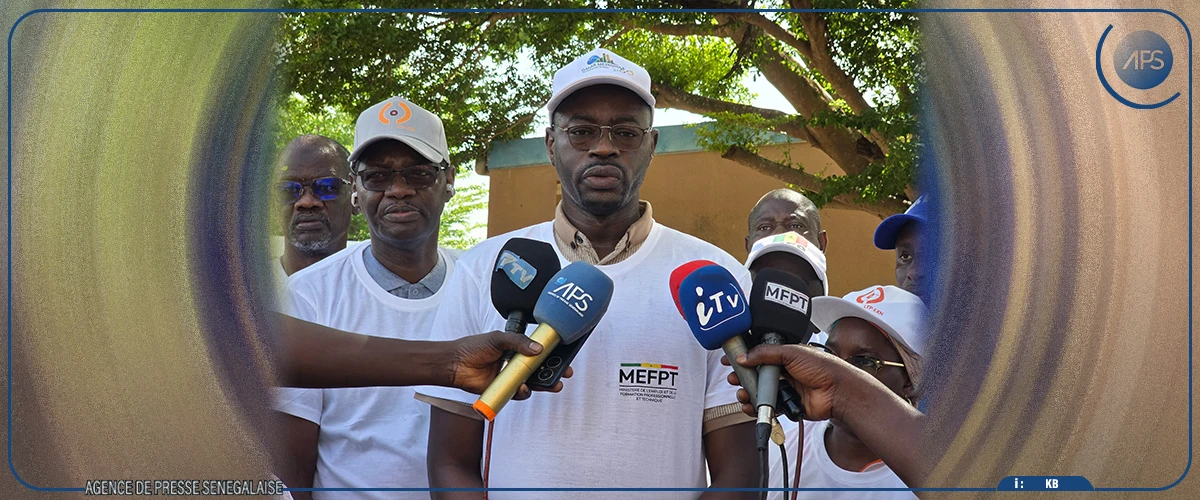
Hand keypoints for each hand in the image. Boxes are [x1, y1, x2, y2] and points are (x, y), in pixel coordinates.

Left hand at [447, 331, 572, 399]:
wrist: (455, 363)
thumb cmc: (474, 347)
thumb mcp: (498, 338)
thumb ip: (518, 342)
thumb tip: (538, 349)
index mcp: (516, 348)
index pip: (538, 351)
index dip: (552, 355)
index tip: (565, 356)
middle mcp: (515, 363)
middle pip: (539, 369)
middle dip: (553, 372)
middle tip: (564, 374)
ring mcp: (511, 377)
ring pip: (532, 383)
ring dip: (543, 385)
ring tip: (552, 385)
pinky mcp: (504, 390)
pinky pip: (519, 394)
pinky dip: (524, 392)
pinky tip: (523, 388)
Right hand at [723, 344, 854, 420]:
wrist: (838, 390)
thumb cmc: (821, 367)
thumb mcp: (791, 352)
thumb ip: (765, 353)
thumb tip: (743, 357)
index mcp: (784, 355)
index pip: (758, 355)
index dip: (744, 357)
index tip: (730, 360)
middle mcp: (783, 372)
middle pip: (755, 375)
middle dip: (742, 377)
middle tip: (733, 378)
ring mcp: (784, 389)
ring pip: (759, 392)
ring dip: (747, 393)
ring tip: (742, 393)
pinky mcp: (786, 405)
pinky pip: (767, 408)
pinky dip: (756, 408)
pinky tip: (749, 406)